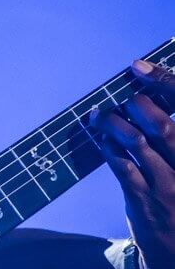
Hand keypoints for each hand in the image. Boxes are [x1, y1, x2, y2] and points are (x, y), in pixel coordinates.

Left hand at [90, 58, 174, 268]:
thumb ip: (173, 141)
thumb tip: (150, 104)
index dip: (164, 83)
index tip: (139, 67)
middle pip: (163, 125)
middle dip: (137, 104)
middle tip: (126, 95)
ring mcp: (168, 186)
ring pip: (136, 142)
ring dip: (114, 122)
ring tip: (103, 113)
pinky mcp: (144, 200)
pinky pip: (120, 165)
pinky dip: (107, 146)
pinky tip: (101, 138)